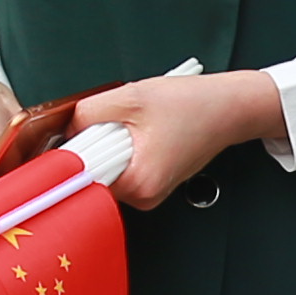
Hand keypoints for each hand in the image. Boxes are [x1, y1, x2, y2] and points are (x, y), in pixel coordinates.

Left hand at [71, 68, 286, 211]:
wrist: (229, 108)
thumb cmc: (193, 105)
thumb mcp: (132, 97)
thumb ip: (88, 112)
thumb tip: (65, 128)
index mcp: (139, 183)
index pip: (82, 177)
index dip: (75, 150)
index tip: (78, 136)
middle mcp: (144, 197)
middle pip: (93, 173)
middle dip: (95, 144)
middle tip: (119, 123)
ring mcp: (149, 193)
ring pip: (107, 170)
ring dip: (110, 145)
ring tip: (136, 125)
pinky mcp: (153, 184)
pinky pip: (122, 168)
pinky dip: (124, 149)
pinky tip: (143, 132)